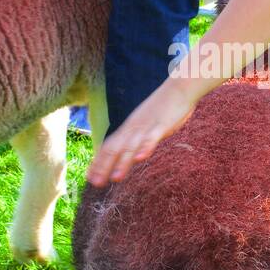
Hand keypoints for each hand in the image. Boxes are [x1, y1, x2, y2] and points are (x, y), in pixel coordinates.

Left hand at [85, 75, 202, 186]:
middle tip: (95, 183)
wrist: (179, 87)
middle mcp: (133, 127)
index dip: (98, 162)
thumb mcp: (146, 123)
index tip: (89, 177)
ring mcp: (146, 126)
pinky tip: (140, 159)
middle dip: (104, 166)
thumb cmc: (164, 107)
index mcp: (129, 127)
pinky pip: (152, 138)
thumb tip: (132, 151)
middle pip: (115, 148)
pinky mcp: (161, 125)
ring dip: (123, 162)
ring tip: (115, 179)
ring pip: (131, 146)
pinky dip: (145, 148)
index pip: (108, 146)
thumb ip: (138, 136)